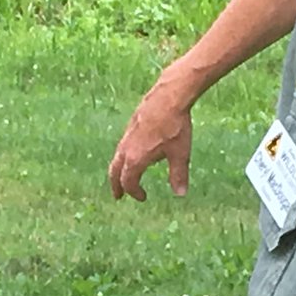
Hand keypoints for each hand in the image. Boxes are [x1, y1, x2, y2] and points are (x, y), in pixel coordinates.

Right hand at [109, 70, 194, 201]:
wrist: (169, 97)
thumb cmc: (175, 127)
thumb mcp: (180, 154)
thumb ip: (179, 176)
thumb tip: (180, 194)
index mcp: (136, 159)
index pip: (128, 182)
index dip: (134, 192)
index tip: (143, 198)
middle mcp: (126, 148)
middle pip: (115, 170)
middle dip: (116, 184)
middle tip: (118, 195)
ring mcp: (127, 135)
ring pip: (117, 157)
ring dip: (119, 170)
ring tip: (124, 176)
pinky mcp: (131, 125)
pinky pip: (122, 146)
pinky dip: (123, 157)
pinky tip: (133, 155)